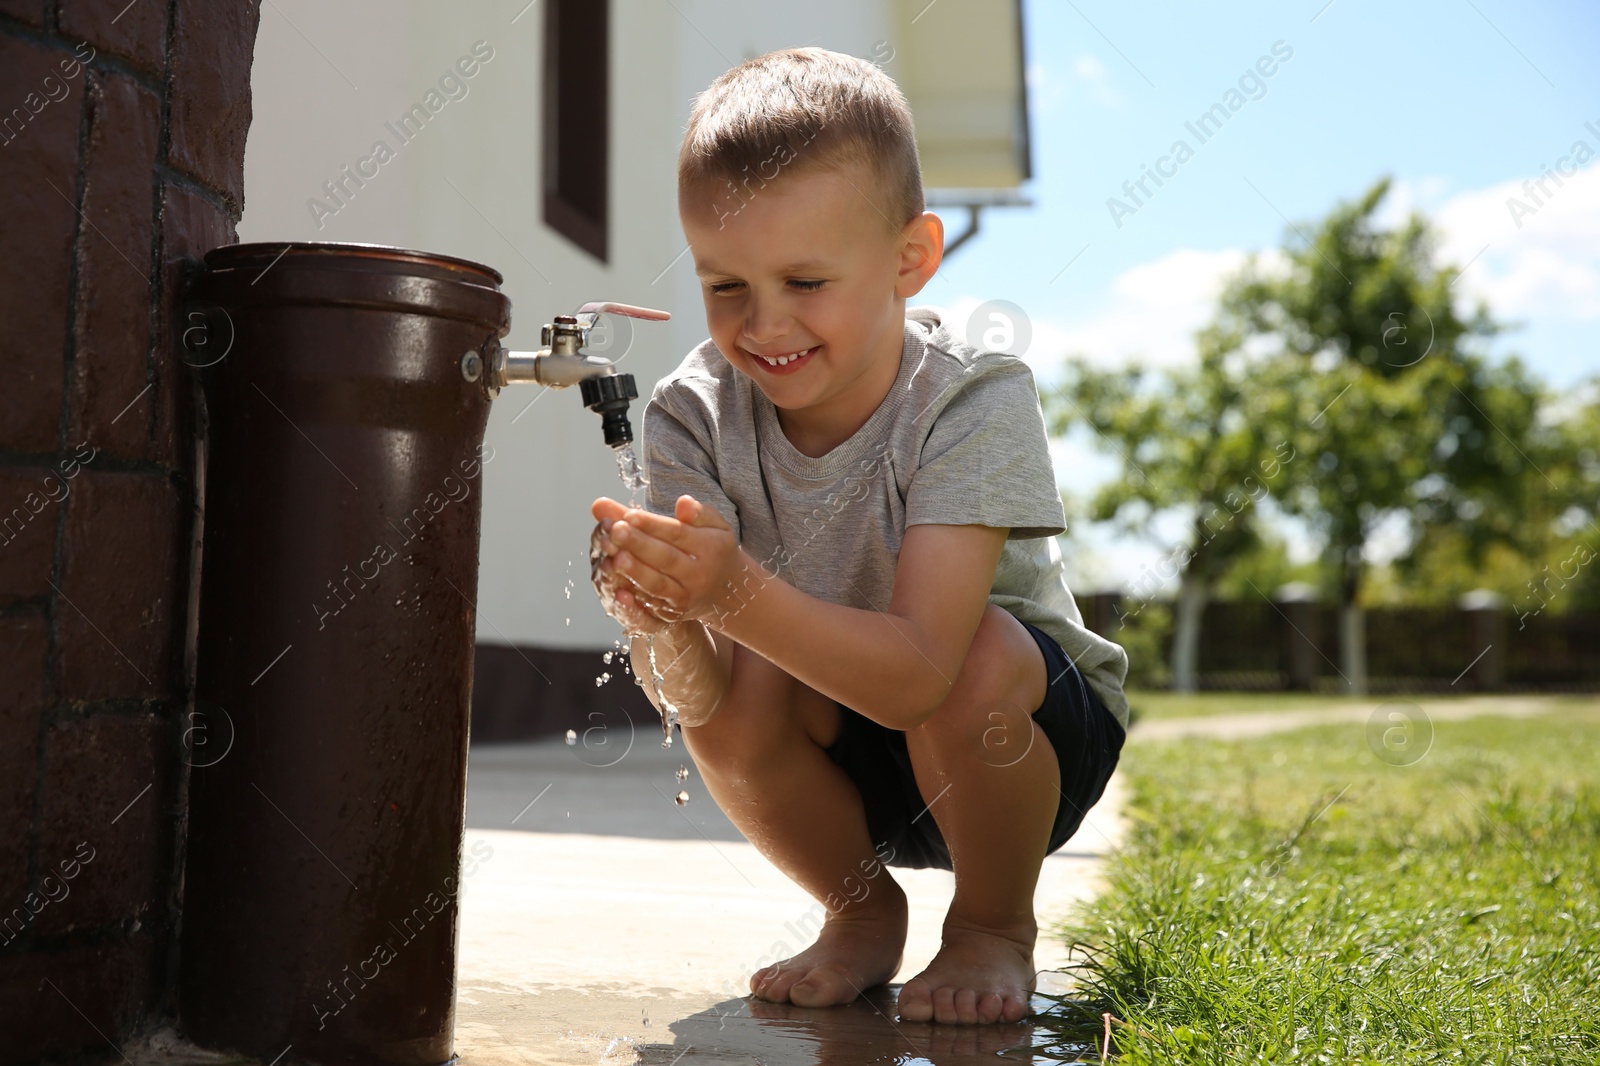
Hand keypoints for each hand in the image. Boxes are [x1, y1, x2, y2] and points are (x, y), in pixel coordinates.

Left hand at [592, 494, 752, 627]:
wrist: (730, 592)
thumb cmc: (715, 550)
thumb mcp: (717, 526)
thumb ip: (699, 512)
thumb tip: (683, 501)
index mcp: (710, 547)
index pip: (678, 533)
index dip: (653, 525)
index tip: (629, 514)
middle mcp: (699, 574)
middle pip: (665, 558)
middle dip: (638, 544)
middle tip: (614, 530)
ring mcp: (685, 596)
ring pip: (657, 584)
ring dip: (633, 571)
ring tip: (612, 556)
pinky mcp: (672, 613)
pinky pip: (650, 605)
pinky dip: (632, 597)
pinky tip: (615, 584)